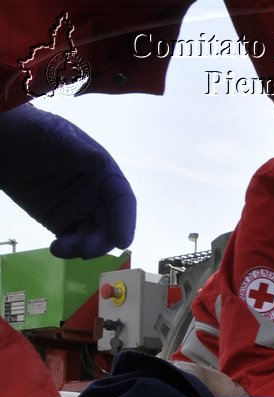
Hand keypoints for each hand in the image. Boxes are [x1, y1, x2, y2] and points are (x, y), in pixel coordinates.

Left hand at [0, 104, 134, 258]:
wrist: (3, 142)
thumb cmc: (33, 131)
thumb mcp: (55, 135)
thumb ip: (77, 149)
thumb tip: (100, 161)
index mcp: (104, 173)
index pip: (121, 200)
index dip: (125, 220)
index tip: (122, 240)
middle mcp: (98, 195)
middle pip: (110, 224)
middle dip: (102, 241)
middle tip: (85, 251)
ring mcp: (80, 210)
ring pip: (93, 236)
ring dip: (84, 247)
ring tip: (62, 249)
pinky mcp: (62, 221)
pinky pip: (72, 240)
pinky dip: (68, 248)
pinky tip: (57, 248)